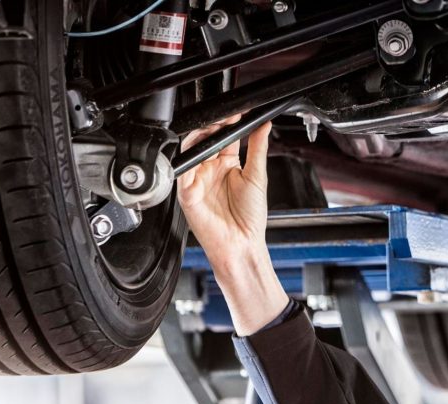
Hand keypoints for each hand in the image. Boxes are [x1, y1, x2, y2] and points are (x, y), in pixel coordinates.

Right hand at [177, 116, 287, 335]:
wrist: (243, 245)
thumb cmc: (249, 219)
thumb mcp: (257, 176)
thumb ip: (258, 148)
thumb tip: (264, 125)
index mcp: (225, 166)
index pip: (222, 137)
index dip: (227, 124)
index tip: (238, 113)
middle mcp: (209, 171)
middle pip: (204, 140)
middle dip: (212, 126)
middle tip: (225, 118)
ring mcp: (196, 181)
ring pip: (190, 152)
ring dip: (200, 139)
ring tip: (214, 131)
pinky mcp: (187, 194)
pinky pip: (182, 174)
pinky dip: (189, 162)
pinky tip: (201, 155)